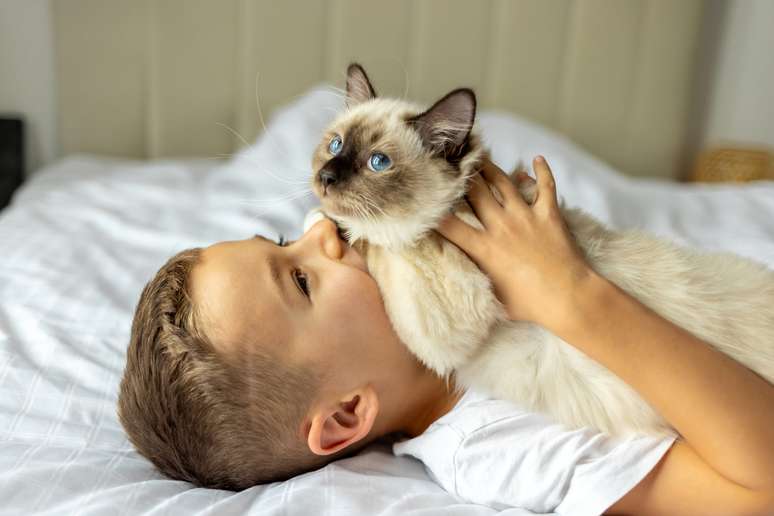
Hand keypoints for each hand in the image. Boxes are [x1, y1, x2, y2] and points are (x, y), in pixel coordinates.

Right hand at [435, 157, 593, 328]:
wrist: (569, 297)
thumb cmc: (531, 305)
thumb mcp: (496, 299)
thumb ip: (480, 283)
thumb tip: (466, 285)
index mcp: (484, 249)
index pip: (450, 225)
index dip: (434, 211)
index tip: (426, 200)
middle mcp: (501, 227)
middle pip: (474, 192)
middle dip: (461, 176)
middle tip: (452, 164)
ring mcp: (525, 217)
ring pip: (503, 183)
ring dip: (490, 168)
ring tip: (481, 157)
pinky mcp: (548, 214)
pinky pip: (545, 186)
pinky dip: (542, 171)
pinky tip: (537, 159)